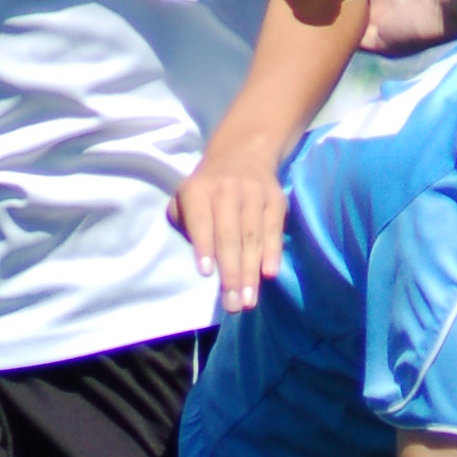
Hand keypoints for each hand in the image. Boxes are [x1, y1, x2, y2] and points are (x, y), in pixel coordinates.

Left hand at [170, 143, 285, 312]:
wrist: (243, 153)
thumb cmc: (207, 188)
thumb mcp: (184, 197)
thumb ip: (182, 222)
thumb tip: (196, 254)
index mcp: (198, 190)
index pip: (201, 221)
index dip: (204, 246)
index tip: (208, 273)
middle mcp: (226, 190)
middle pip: (229, 236)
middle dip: (231, 273)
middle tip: (232, 304)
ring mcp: (253, 193)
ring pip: (252, 237)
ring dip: (251, 271)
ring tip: (248, 299)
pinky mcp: (275, 199)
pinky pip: (274, 229)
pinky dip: (272, 252)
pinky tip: (269, 273)